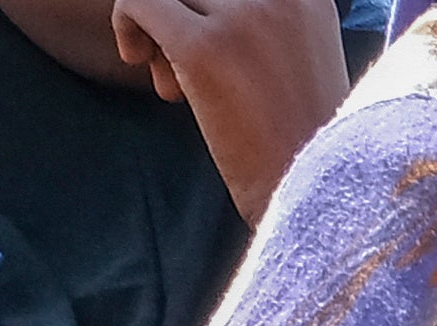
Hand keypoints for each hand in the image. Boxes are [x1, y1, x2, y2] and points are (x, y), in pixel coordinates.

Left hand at [106, 0, 351, 214]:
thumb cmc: (299, 137)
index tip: (206, 32)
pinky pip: (138, 1)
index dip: (204, 6)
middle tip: (175, 51)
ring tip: (165, 69)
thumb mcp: (300, 54)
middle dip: (180, 10)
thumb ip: (261, 16)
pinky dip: (126, 23)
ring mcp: (244, 19)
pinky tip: (138, 60)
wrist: (309, 196)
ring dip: (153, 20)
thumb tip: (192, 5)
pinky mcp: (205, 47)